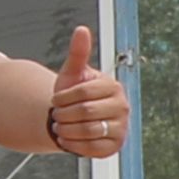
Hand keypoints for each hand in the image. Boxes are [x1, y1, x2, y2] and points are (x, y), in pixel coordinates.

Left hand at [39, 18, 126, 158]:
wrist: (73, 119)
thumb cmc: (72, 95)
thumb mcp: (72, 74)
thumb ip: (77, 53)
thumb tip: (81, 29)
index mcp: (113, 87)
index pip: (83, 92)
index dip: (63, 98)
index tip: (56, 100)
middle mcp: (122, 107)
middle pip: (85, 112)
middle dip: (63, 114)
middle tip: (57, 114)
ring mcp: (122, 127)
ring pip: (87, 131)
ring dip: (66, 129)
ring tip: (61, 125)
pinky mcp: (115, 146)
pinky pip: (91, 148)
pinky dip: (72, 144)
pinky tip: (67, 137)